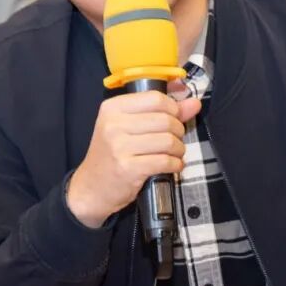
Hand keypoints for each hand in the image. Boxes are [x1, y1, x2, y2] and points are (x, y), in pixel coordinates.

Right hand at [66, 91, 201, 227]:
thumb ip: (163, 112)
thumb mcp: (129, 127)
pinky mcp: (128, 168)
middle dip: (178, 131)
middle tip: (173, 140)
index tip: (174, 118)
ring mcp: (119, 146)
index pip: (155, 98)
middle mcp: (113, 124)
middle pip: (165, 119)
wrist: (91, 188)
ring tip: (174, 154)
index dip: (173, 108)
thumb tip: (194, 102)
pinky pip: (165, 161)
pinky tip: (172, 165)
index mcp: (113, 107)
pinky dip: (175, 164)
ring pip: (167, 141)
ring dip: (178, 149)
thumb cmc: (112, 154)